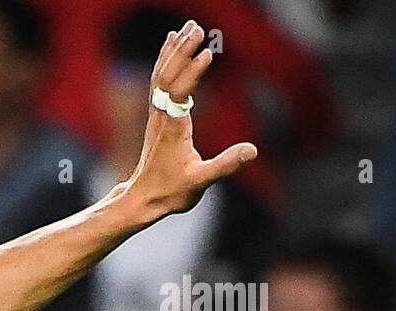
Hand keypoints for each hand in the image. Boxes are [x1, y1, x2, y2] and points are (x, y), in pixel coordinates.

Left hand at [124, 19, 257, 219]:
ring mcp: (156, 115)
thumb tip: (251, 151)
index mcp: (172, 129)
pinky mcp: (156, 116)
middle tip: (198, 27)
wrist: (143, 199)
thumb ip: (225, 165)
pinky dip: (165, 60)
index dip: (192, 71)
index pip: (179, 92)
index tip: (208, 53)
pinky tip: (170, 45)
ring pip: (161, 75)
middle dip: (182, 50)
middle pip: (168, 76)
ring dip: (174, 50)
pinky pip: (158, 81)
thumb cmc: (171, 193)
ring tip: (188, 27)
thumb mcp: (200, 183)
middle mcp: (161, 117)